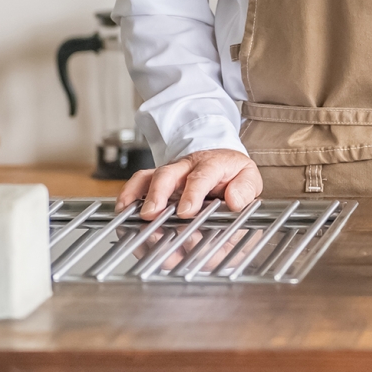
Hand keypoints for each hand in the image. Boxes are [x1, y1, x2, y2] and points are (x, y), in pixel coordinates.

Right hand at [116, 148, 262, 219]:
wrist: (220, 156)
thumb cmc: (232, 171)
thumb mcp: (248, 177)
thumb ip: (245, 189)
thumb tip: (234, 201)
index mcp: (212, 164)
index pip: (201, 176)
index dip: (192, 193)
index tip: (186, 211)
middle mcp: (186, 166)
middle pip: (168, 174)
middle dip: (158, 195)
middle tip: (151, 215)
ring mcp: (169, 172)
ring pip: (149, 177)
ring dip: (138, 196)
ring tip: (132, 215)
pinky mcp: (157, 179)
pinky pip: (139, 182)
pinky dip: (128, 194)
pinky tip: (123, 209)